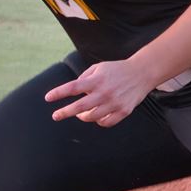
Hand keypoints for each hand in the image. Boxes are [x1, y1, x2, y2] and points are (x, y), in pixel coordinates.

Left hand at [44, 58, 158, 125]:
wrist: (142, 73)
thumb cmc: (118, 69)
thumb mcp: (100, 67)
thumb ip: (85, 77)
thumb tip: (74, 89)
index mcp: (97, 80)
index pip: (73, 87)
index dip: (59, 93)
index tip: (48, 98)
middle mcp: (105, 92)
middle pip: (80, 106)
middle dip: (65, 112)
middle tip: (56, 116)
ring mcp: (115, 103)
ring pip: (92, 117)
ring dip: (82, 117)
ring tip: (79, 114)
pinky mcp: (124, 111)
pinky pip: (106, 122)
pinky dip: (99, 121)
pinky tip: (97, 117)